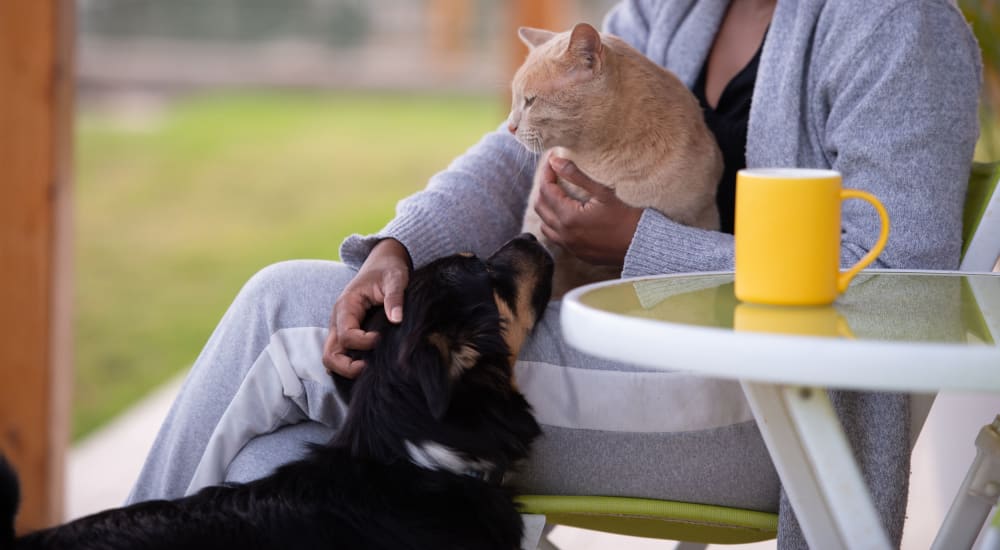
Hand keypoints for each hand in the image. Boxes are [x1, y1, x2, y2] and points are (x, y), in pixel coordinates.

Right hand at [323, 238, 410, 377]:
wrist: (382, 263)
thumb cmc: (388, 270)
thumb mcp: (395, 278)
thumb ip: (395, 297)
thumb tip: (396, 319)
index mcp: (346, 306)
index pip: (346, 335)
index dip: (363, 343)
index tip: (381, 338)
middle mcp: (337, 320)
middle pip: (330, 354)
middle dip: (347, 367)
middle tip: (370, 367)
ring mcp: (339, 329)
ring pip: (331, 358)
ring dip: (346, 369)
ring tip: (369, 369)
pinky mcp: (346, 334)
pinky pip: (340, 355)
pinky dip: (348, 365)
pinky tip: (368, 366)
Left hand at [534, 155, 642, 265]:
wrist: (643, 245)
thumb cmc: (627, 216)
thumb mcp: (603, 191)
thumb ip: (576, 175)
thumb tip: (555, 161)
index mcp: (568, 217)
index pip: (546, 190)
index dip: (547, 173)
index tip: (552, 160)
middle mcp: (564, 234)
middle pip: (540, 207)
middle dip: (544, 188)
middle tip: (553, 174)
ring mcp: (570, 246)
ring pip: (545, 225)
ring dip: (547, 208)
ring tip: (557, 193)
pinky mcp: (578, 253)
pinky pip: (556, 237)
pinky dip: (555, 224)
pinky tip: (566, 215)